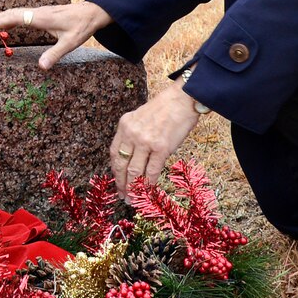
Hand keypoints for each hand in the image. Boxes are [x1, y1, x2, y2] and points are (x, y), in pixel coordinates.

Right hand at [0, 1, 112, 68]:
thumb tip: (41, 67)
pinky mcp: (42, 13)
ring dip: (2, 17)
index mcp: (41, 18)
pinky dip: (11, 17)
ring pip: (17, 12)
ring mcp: (40, 12)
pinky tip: (7, 23)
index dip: (0, 21)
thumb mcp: (70, 43)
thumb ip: (55, 55)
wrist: (92, 12)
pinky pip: (22, 14)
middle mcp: (38, 12)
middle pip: (12, 13)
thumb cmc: (81, 27)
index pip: (16, 17)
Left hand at [110, 80, 201, 194]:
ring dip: (133, 188)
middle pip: (121, 164)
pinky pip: (152, 171)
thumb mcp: (140, 116)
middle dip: (121, 183)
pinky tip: (148, 192)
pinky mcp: (161, 148)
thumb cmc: (165, 108)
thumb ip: (133, 133)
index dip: (115, 170)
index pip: (114, 152)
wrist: (183, 99)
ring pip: (135, 171)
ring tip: (132, 198)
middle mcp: (132, 134)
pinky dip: (149, 184)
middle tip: (122, 196)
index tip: (117, 180)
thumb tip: (132, 156)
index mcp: (125, 125)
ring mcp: (146, 141)